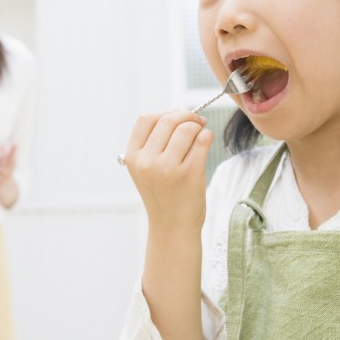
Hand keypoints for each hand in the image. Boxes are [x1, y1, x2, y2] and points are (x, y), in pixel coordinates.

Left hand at [0, 145, 15, 190]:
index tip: (12, 142)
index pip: (11, 156)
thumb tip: (13, 140)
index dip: (13, 150)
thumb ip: (10, 151)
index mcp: (11, 164)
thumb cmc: (6, 169)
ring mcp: (1, 180)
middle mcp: (7, 172)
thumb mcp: (10, 161)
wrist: (7, 187)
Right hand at [123, 110, 212, 232]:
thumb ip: (154, 142)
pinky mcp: (190, 173)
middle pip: (168, 119)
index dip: (164, 113)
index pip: (146, 119)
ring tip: (201, 133)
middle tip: (197, 120)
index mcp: (133, 157)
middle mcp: (147, 161)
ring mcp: (168, 168)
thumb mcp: (145, 169)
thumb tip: (177, 112)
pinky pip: (202, 140)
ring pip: (187, 128)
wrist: (172, 227)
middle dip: (186, 115)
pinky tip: (206, 142)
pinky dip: (207, 136)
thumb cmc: (163, 194)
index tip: (177, 118)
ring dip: (198, 125)